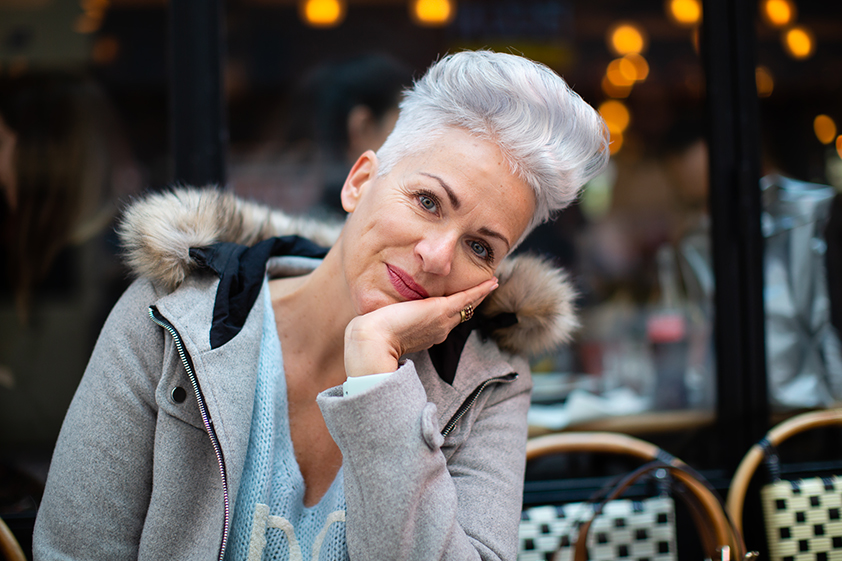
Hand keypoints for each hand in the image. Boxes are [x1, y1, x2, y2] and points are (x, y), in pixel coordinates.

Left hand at [343, 277, 498, 377]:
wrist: (373, 341)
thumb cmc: (371, 335)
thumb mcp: (385, 325)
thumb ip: (391, 320)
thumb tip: (383, 314)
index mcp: (425, 334)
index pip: (445, 320)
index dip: (455, 311)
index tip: (461, 303)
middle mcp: (438, 330)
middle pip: (460, 313)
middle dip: (472, 302)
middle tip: (485, 290)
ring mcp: (442, 322)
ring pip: (466, 306)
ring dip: (479, 295)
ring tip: (491, 284)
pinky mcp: (441, 311)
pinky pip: (467, 299)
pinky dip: (480, 290)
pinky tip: (491, 282)